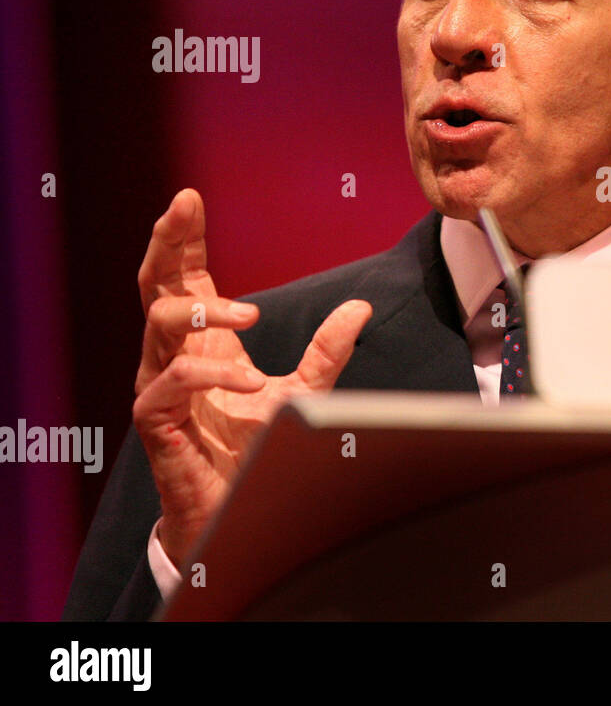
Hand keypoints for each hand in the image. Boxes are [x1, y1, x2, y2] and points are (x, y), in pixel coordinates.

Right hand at [132, 189, 371, 565]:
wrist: (241, 507)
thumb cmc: (259, 448)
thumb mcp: (306, 388)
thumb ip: (328, 349)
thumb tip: (361, 306)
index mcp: (204, 339)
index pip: (185, 277)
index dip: (183, 238)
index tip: (189, 198)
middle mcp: (174, 354)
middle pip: (155, 284)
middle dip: (166, 242)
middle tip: (181, 209)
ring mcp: (160, 384)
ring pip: (160, 322)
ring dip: (205, 309)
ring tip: (253, 315)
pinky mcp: (156, 418)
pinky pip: (175, 380)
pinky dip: (213, 374)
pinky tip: (250, 382)